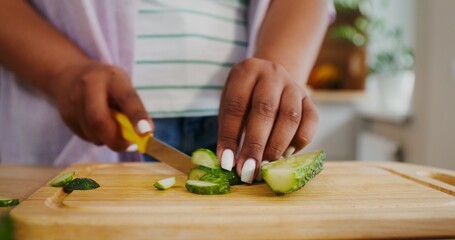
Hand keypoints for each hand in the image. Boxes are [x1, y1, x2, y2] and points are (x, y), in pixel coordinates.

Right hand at [50, 61, 152, 150]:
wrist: (69, 74)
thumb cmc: (107, 85)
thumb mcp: (122, 86)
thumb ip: (131, 108)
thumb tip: (144, 136)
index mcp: (112, 77)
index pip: (127, 98)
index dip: (137, 116)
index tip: (147, 132)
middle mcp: (89, 86)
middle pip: (100, 121)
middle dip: (117, 140)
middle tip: (129, 145)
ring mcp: (74, 101)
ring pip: (93, 134)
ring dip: (108, 139)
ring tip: (112, 127)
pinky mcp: (66, 116)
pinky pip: (86, 137)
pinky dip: (98, 138)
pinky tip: (97, 126)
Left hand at [217, 58, 318, 182]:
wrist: (269, 77)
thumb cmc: (243, 97)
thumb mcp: (229, 103)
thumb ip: (229, 129)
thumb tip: (228, 162)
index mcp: (246, 71)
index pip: (236, 106)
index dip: (230, 136)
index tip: (227, 162)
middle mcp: (272, 74)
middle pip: (265, 110)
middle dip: (255, 145)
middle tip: (247, 171)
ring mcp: (294, 86)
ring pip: (291, 117)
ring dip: (277, 146)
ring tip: (265, 167)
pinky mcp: (309, 99)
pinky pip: (310, 122)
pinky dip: (299, 142)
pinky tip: (284, 156)